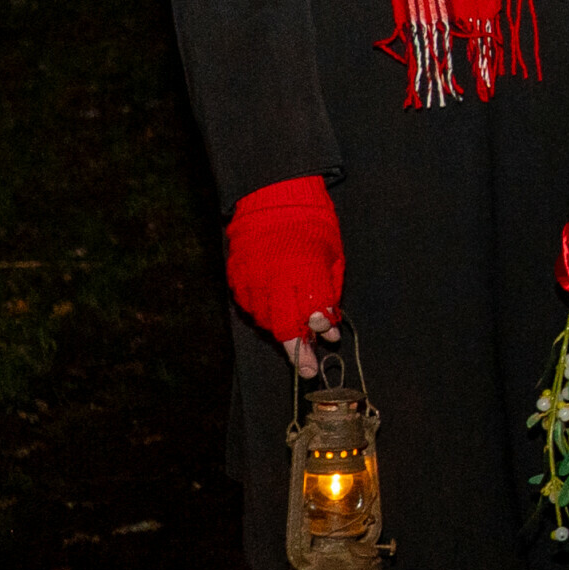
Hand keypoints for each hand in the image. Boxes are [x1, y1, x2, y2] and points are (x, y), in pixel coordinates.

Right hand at [226, 176, 344, 376]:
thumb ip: (330, 294)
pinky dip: (263, 316)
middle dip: (298, 351)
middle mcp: (274, 279)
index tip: (329, 338)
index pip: (310, 314)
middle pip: (284, 328)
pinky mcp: (236, 278)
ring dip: (281, 334)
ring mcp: (251, 280)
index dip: (320, 330)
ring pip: (264, 321)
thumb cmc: (312, 227)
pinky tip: (275, 317)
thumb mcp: (332, 257)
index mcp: (304, 272)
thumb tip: (330, 329)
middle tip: (307, 369)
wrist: (273, 199)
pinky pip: (248, 307)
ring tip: (294, 340)